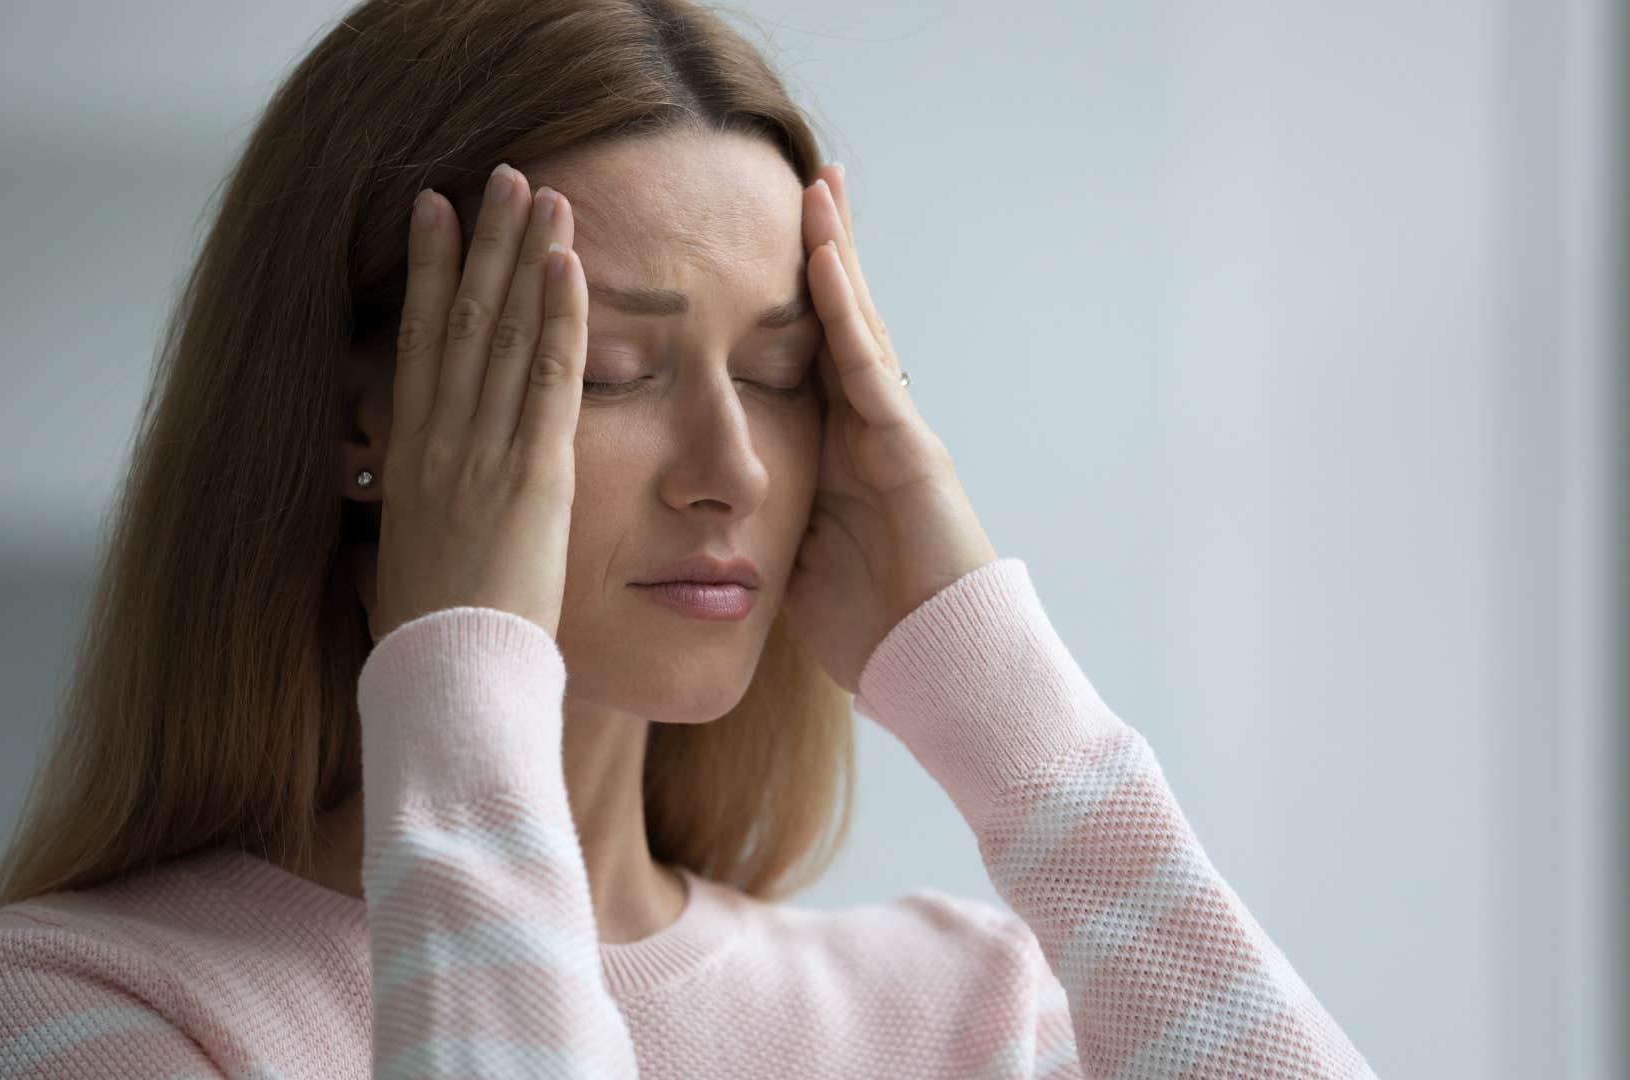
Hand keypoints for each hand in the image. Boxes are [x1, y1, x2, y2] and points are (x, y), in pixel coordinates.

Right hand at [370, 163, 586, 642]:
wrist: (447, 678)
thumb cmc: (431, 641)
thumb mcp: (401, 565)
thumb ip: (408, 521)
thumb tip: (395, 514)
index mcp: (407, 460)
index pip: (417, 343)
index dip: (425, 270)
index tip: (433, 211)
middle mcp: (438, 441)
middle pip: (458, 318)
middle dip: (481, 242)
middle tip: (499, 177)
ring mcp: (482, 452)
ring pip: (502, 333)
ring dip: (524, 258)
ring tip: (541, 195)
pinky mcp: (533, 474)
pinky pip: (550, 379)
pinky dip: (559, 317)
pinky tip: (569, 266)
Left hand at [782, 163, 999, 693]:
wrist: (941, 673)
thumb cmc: (874, 634)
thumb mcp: (795, 565)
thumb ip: (767, 521)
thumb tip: (713, 508)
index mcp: (836, 455)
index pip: (803, 360)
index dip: (782, 303)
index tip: (753, 249)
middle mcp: (867, 431)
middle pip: (836, 324)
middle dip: (821, 254)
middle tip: (805, 182)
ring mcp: (892, 434)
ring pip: (855, 326)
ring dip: (834, 254)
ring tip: (817, 186)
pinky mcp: (907, 449)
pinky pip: (866, 366)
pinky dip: (842, 310)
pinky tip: (821, 253)